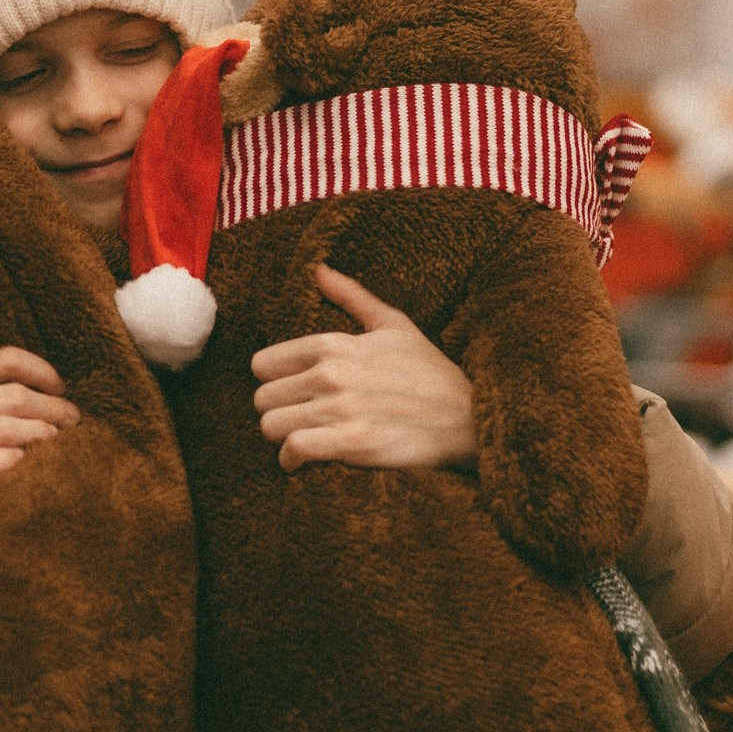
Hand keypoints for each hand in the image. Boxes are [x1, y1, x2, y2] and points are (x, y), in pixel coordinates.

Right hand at [0, 348, 78, 548]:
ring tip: (56, 436)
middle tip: (72, 415)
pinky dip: (12, 460)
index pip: (4, 360)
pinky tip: (23, 458)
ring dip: (42, 433)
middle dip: (54, 406)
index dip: (42, 370)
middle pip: (15, 398)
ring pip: (8, 433)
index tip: (60, 383)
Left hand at [252, 265, 477, 471]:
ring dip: (282, 438)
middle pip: (262, 399)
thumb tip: (319, 270)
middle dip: (277, 412)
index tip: (290, 392)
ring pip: (271, 426)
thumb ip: (351, 297)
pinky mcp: (353, 442)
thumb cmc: (431, 372)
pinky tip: (303, 461)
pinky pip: (294, 449)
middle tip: (298, 420)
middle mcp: (332, 373)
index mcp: (334, 344)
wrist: (470, 418)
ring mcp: (342, 408)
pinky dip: (292, 460)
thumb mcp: (395, 325)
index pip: (262, 364)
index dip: (273, 382)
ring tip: (301, 439)